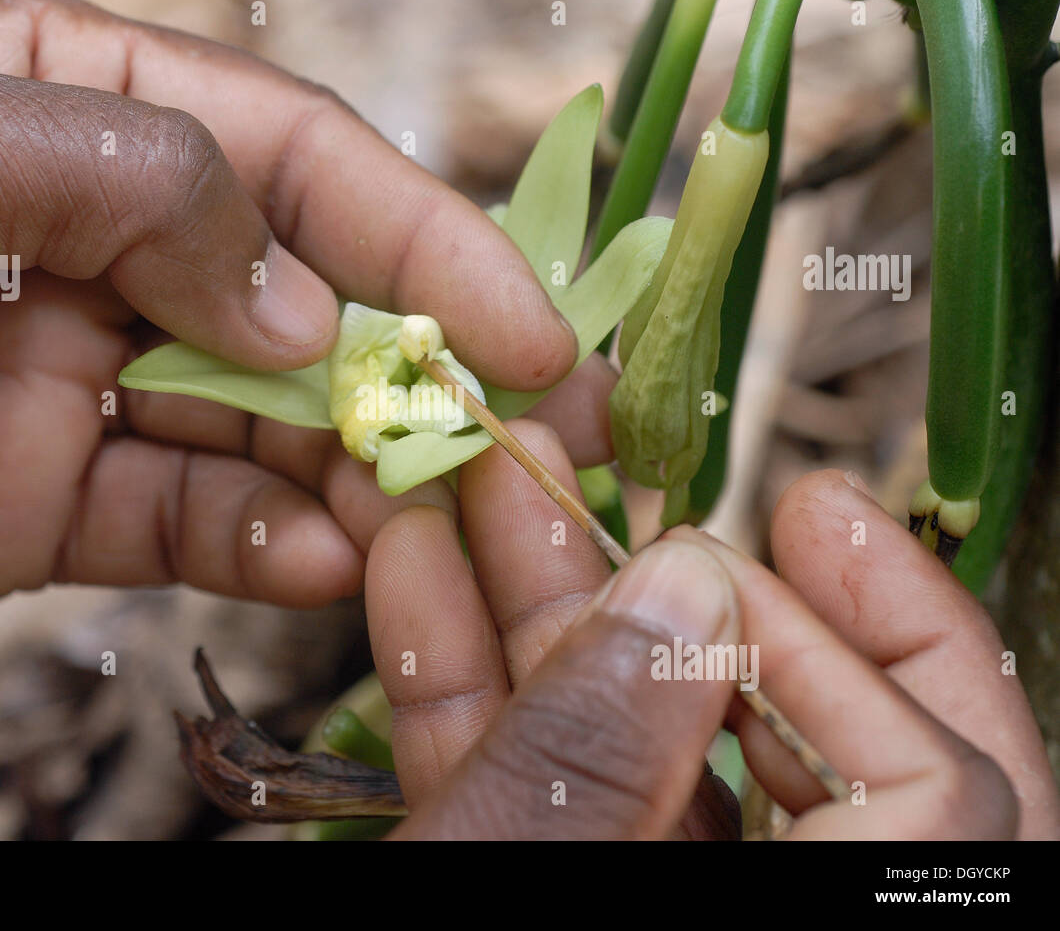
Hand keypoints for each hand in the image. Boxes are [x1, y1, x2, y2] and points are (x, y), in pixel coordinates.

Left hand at [0, 0, 613, 631]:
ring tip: (432, 520)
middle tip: (520, 448)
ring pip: (260, 426)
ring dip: (355, 473)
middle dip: (415, 373)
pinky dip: (263, 546)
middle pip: (303, 300)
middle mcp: (94, 236)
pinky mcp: (43, 500)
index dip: (422, 239)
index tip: (522, 327)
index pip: (294, 160)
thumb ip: (129, 177)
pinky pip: (186, 524)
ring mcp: (78, 375)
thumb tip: (299, 296)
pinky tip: (321, 563)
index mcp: (72, 102)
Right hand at [366, 431, 1059, 838]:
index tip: (778, 538)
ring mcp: (626, 881)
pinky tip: (414, 564)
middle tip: (663, 484)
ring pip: (624, 738)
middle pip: (794, 743)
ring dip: (542, 595)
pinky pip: (519, 774)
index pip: (936, 795)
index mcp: (806, 923)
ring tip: (489, 467)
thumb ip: (594, 766)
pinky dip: (464, 675)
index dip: (869, 649)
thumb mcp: (523, 886)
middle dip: (705, 587)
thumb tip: (681, 590)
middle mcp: (734, 904)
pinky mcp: (526, 874)